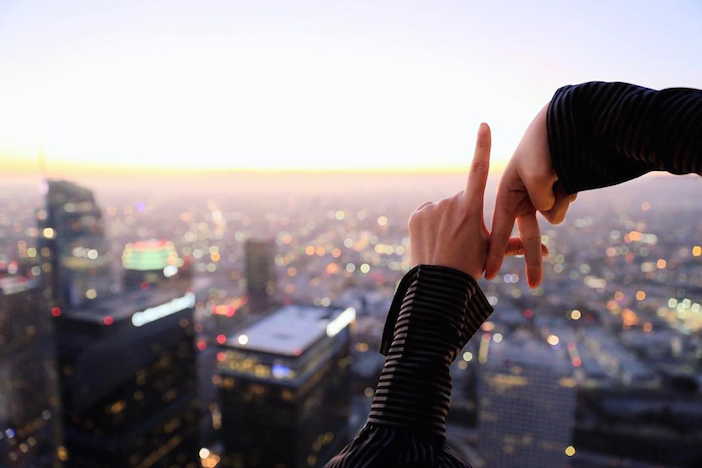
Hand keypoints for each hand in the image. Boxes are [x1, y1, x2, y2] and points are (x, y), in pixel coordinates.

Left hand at [408, 123, 546, 280]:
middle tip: (459, 241)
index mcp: (471, 208)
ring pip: (443, 209)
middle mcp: (451, 202)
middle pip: (460, 202)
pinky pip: (426, 215)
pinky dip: (429, 224)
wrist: (438, 284)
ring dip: (445, 221)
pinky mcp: (417, 215)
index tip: (483, 125)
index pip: (479, 170)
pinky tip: (432, 241)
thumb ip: (513, 245)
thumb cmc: (468, 268)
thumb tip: (547, 253)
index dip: (482, 146)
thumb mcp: (489, 252)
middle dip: (462, 217)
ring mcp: (432, 208)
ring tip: (445, 244)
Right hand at [485, 104, 575, 286]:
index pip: (501, 227)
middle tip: (535, 285)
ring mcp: (540, 196)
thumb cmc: (543, 142)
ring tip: (561, 175)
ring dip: (560, 200)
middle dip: (532, 258)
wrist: (566, 120)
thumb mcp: (537, 172)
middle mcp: (522, 197)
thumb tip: (552, 216)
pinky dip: (568, 192)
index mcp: (508, 192)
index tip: (489, 274)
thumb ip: (541, 198)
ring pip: (552, 215)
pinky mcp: (558, 191)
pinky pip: (564, 203)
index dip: (496, 252)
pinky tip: (569, 173)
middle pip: (527, 233)